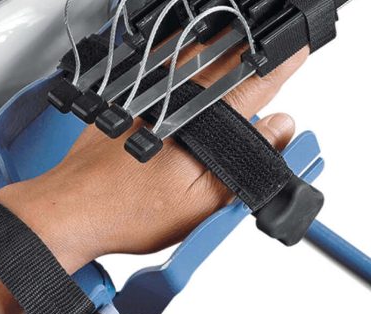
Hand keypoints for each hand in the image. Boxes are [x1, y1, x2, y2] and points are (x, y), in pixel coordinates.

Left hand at [0, 38, 309, 272]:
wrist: (71, 210)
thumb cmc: (127, 212)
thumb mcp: (204, 203)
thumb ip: (250, 164)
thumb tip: (282, 130)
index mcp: (203, 123)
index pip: (256, 83)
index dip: (282, 66)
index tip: (299, 51)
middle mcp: (174, 99)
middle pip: (225, 60)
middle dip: (252, 51)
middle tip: (272, 47)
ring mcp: (145, 94)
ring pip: (190, 53)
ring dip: (217, 45)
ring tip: (238, 43)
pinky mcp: (121, 97)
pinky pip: (158, 61)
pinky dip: (178, 50)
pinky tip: (185, 50)